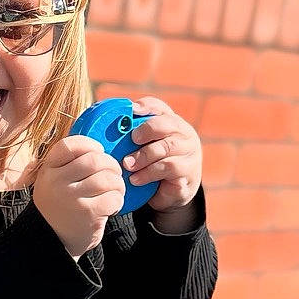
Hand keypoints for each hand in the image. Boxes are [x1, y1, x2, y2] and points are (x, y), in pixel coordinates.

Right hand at [32, 133, 127, 259]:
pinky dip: (118, 200)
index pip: (70, 145)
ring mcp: (71, 198)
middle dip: (111, 165)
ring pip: (107, 179)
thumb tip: (104, 147)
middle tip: (114, 174)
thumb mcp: (56, 182)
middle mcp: (56, 182)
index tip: (98, 152)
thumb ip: (71, 164)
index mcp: (48, 170)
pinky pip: (113, 198)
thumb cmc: (62, 207)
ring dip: (118, 184)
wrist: (55, 242)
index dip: (90, 145)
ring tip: (114, 191)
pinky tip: (111, 206)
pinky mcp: (87, 214)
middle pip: (94, 160)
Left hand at [121, 99, 201, 213]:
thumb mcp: (147, 148)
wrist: (175, 191)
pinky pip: (169, 169)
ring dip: (144, 157)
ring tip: (128, 165)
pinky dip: (149, 173)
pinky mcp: (188, 173)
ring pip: (166, 148)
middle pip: (167, 124)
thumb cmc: (157, 164)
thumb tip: (109, 128)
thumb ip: (135, 135)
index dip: (146, 106)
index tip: (132, 110)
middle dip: (147, 130)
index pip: (160, 108)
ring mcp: (189, 154)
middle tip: (133, 140)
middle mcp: (184, 135)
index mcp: (173, 124)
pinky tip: (136, 179)